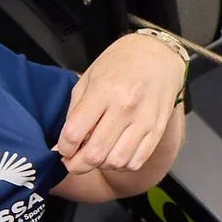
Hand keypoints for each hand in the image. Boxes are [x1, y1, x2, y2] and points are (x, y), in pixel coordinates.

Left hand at [54, 33, 184, 178]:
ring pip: (115, 162)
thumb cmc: (120, 64)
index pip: (74, 133)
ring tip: (97, 153)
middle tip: (73, 161)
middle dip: (77, 165)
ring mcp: (143, 121)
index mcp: (103, 91)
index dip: (63, 149)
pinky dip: (121, 165)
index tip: (63, 149)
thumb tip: (63, 145)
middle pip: (94, 154)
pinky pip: (136, 162)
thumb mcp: (89, 78)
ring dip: (101, 165)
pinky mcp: (157, 130)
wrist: (158, 55)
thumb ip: (75, 112)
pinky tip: (115, 153)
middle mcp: (125, 107)